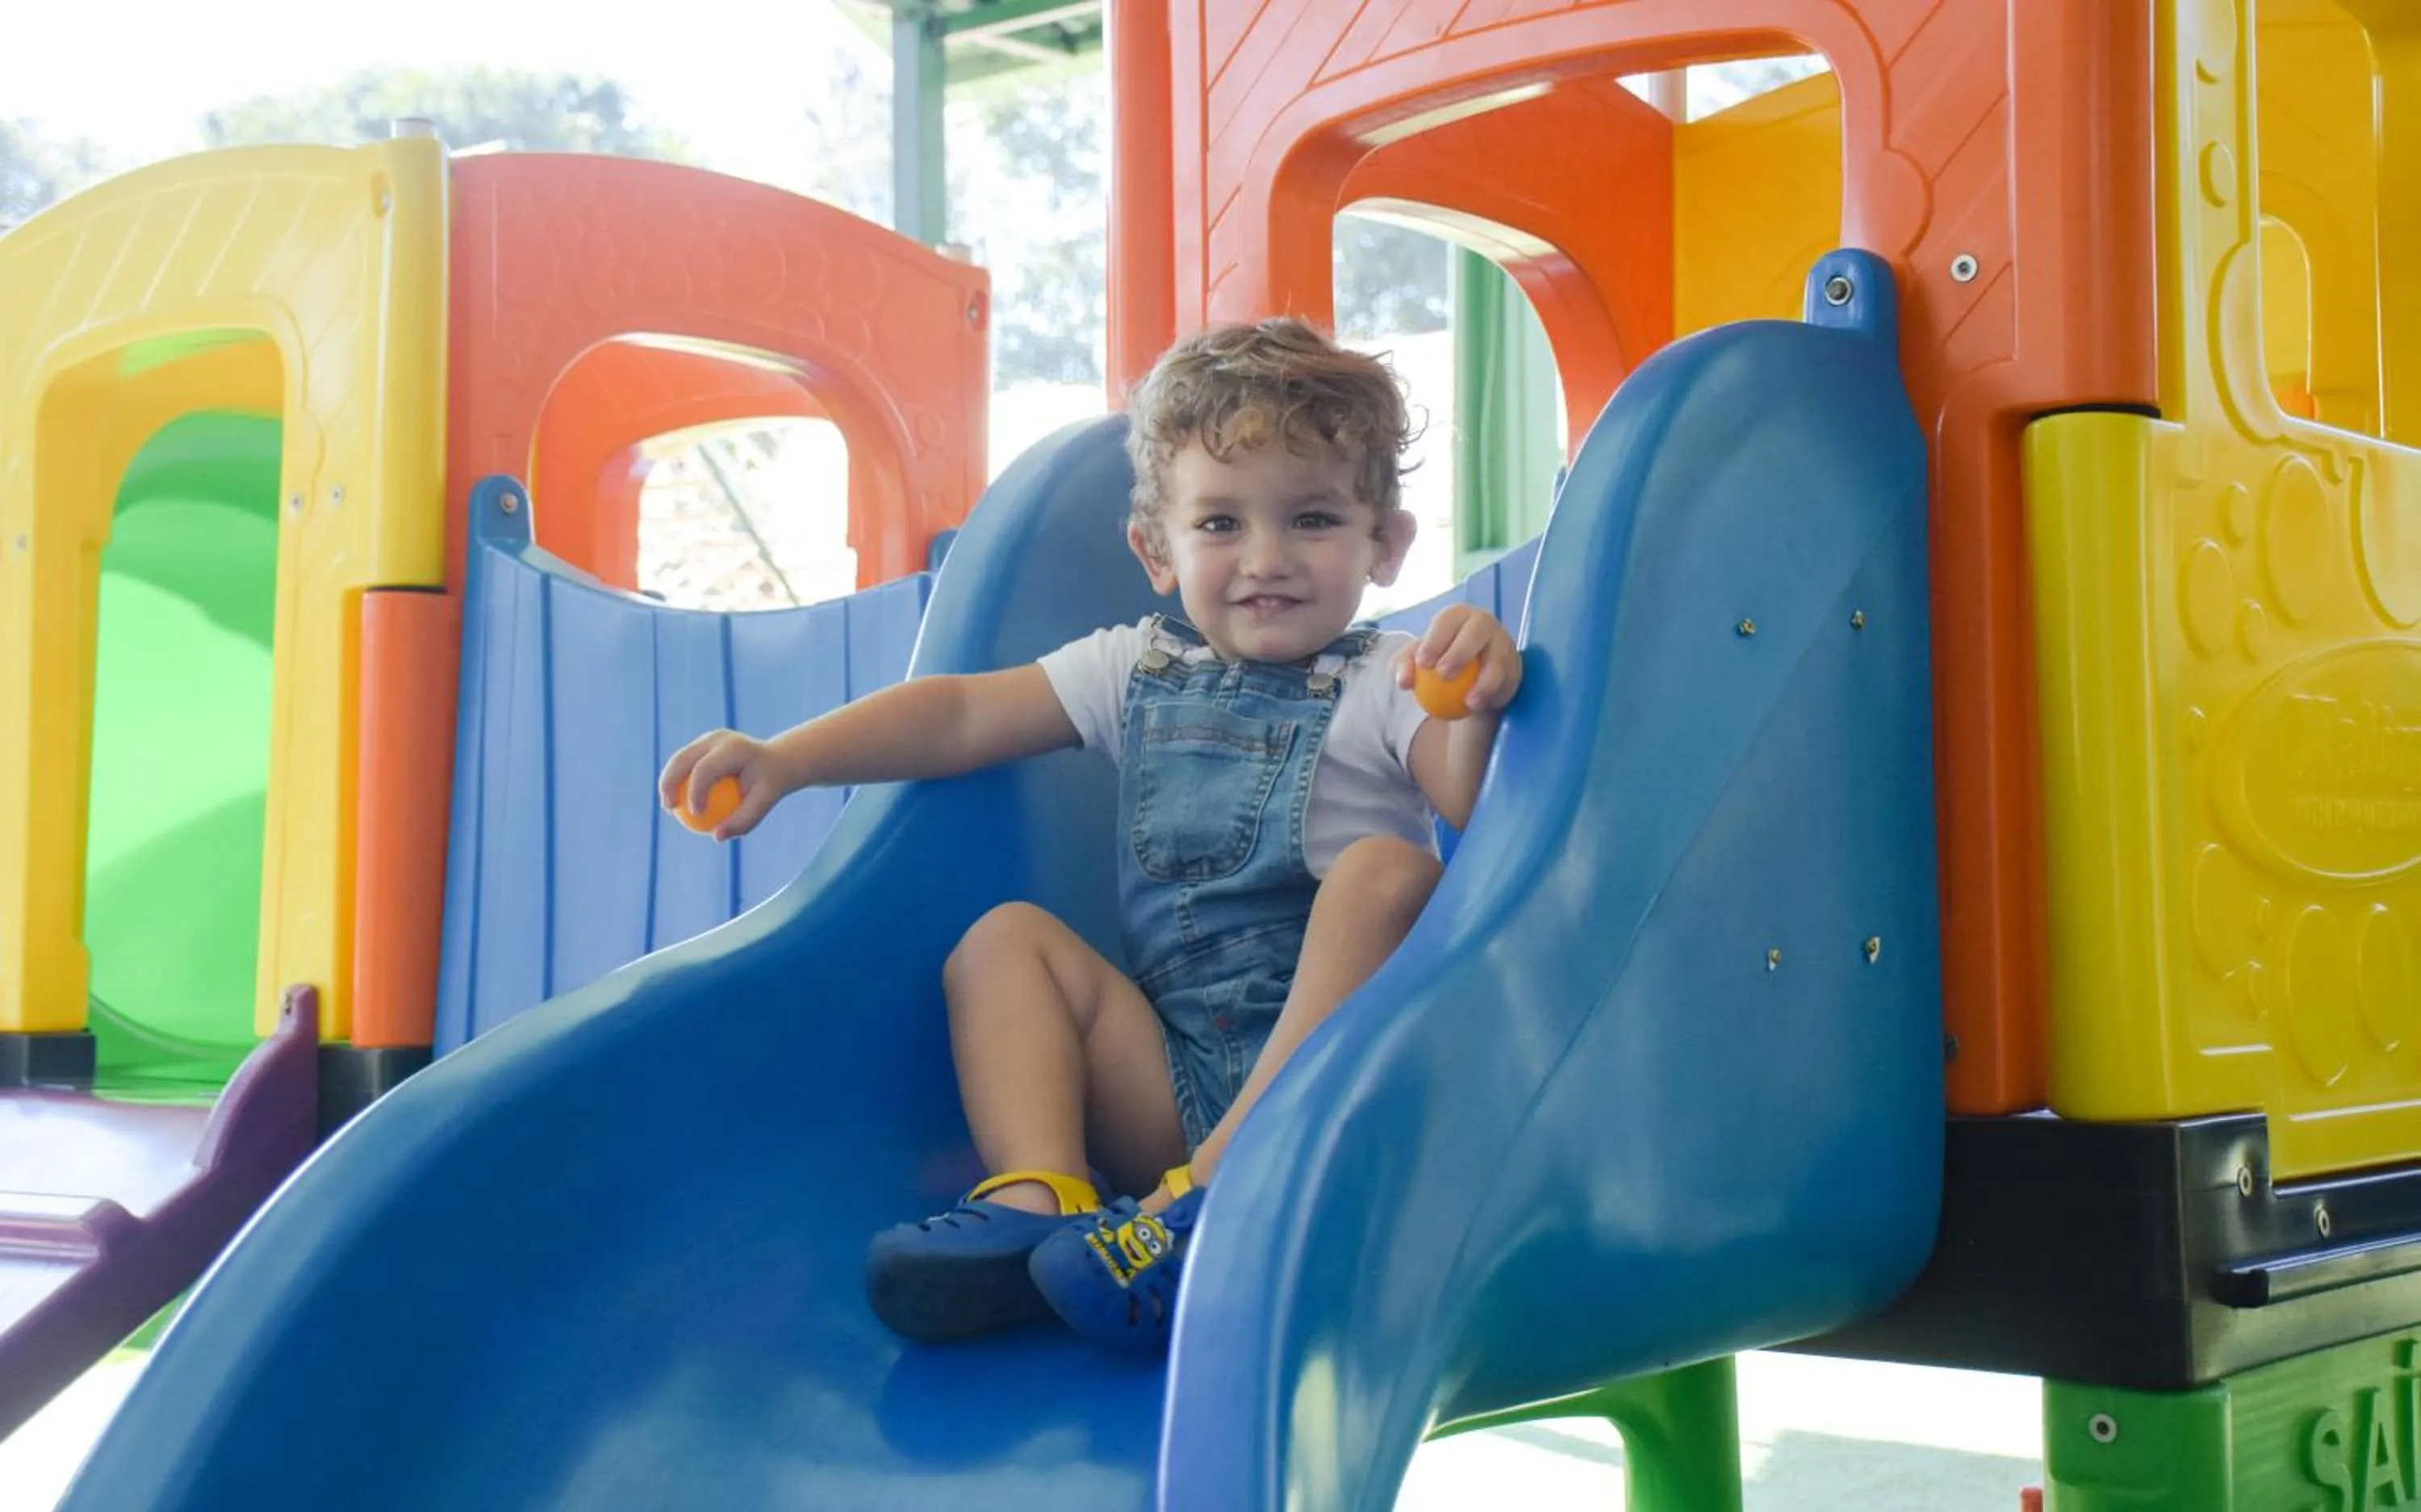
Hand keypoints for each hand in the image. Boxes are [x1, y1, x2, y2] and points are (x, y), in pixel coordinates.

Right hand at [657, 729, 788, 841]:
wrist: (775, 759)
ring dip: (667, 782)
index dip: (695, 791)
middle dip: (669, 783)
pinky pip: (684, 763)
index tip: (696, 815)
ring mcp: (708, 738)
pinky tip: (675, 803)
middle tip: (669, 809)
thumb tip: (716, 836)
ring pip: (678, 759)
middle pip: (683, 759)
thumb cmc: (770, 783)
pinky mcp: (702, 744)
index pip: (706, 769)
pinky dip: (676, 781)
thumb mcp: (764, 803)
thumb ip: (743, 821)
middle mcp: (718, 738)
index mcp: (734, 748)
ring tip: (668, 808)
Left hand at [1395, 604, 1521, 715]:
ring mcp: (1503, 642)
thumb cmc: (1439, 660)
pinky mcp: (1514, 665)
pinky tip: (1481, 707)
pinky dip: (1494, 693)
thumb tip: (1404, 682)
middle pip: (1476, 631)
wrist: (1470, 675)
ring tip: (1469, 702)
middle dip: (1460, 652)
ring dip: (1484, 681)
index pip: (1447, 621)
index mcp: (1458, 615)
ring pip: (1497, 659)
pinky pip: (1507, 679)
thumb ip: (1406, 667)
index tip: (1423, 663)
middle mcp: (1483, 623)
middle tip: (1443, 675)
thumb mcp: (1419, 660)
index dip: (1435, 639)